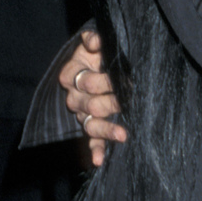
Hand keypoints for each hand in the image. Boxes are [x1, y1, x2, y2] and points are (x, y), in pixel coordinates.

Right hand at [61, 27, 125, 169]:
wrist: (102, 62)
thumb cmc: (101, 52)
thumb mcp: (97, 42)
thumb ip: (94, 39)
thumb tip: (95, 41)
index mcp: (72, 73)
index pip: (80, 80)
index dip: (98, 80)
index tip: (120, 80)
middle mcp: (74, 96)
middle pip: (88, 103)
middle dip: (110, 102)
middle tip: (129, 100)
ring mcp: (82, 113)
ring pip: (90, 124)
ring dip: (106, 129)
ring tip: (123, 134)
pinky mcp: (91, 126)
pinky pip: (91, 140)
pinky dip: (95, 150)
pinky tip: (98, 161)